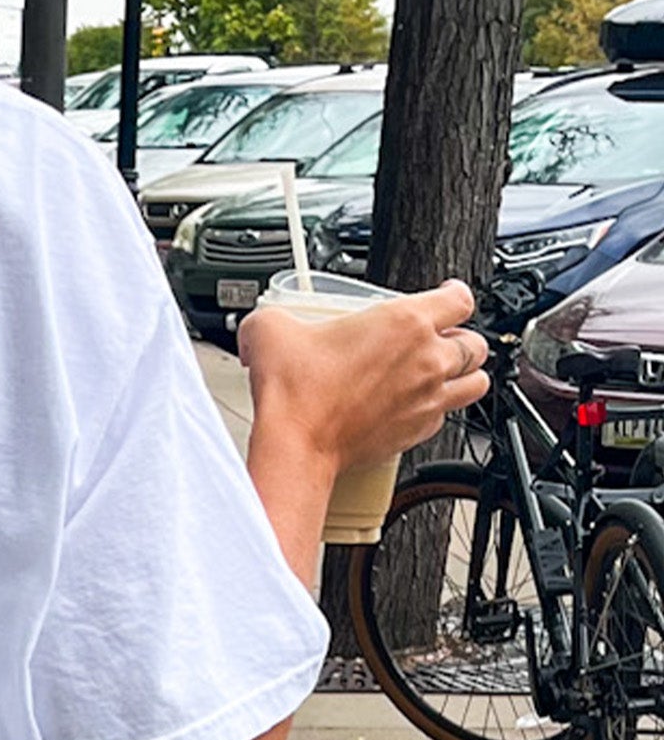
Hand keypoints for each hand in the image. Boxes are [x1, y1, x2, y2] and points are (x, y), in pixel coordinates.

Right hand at [236, 279, 490, 477]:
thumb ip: (274, 316)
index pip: (460, 299)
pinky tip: (417, 407)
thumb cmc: (295, 393)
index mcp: (405, 322)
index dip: (456, 293)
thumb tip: (262, 324)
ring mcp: (428, 398)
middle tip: (441, 339)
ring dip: (465, 375)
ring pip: (476, 382)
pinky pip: (446, 418)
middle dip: (462, 339)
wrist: (296, 445)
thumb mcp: (271, 330)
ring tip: (447, 374)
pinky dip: (438, 410)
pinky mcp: (417, 432)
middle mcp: (427, 359)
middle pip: (475, 342)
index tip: (447, 295)